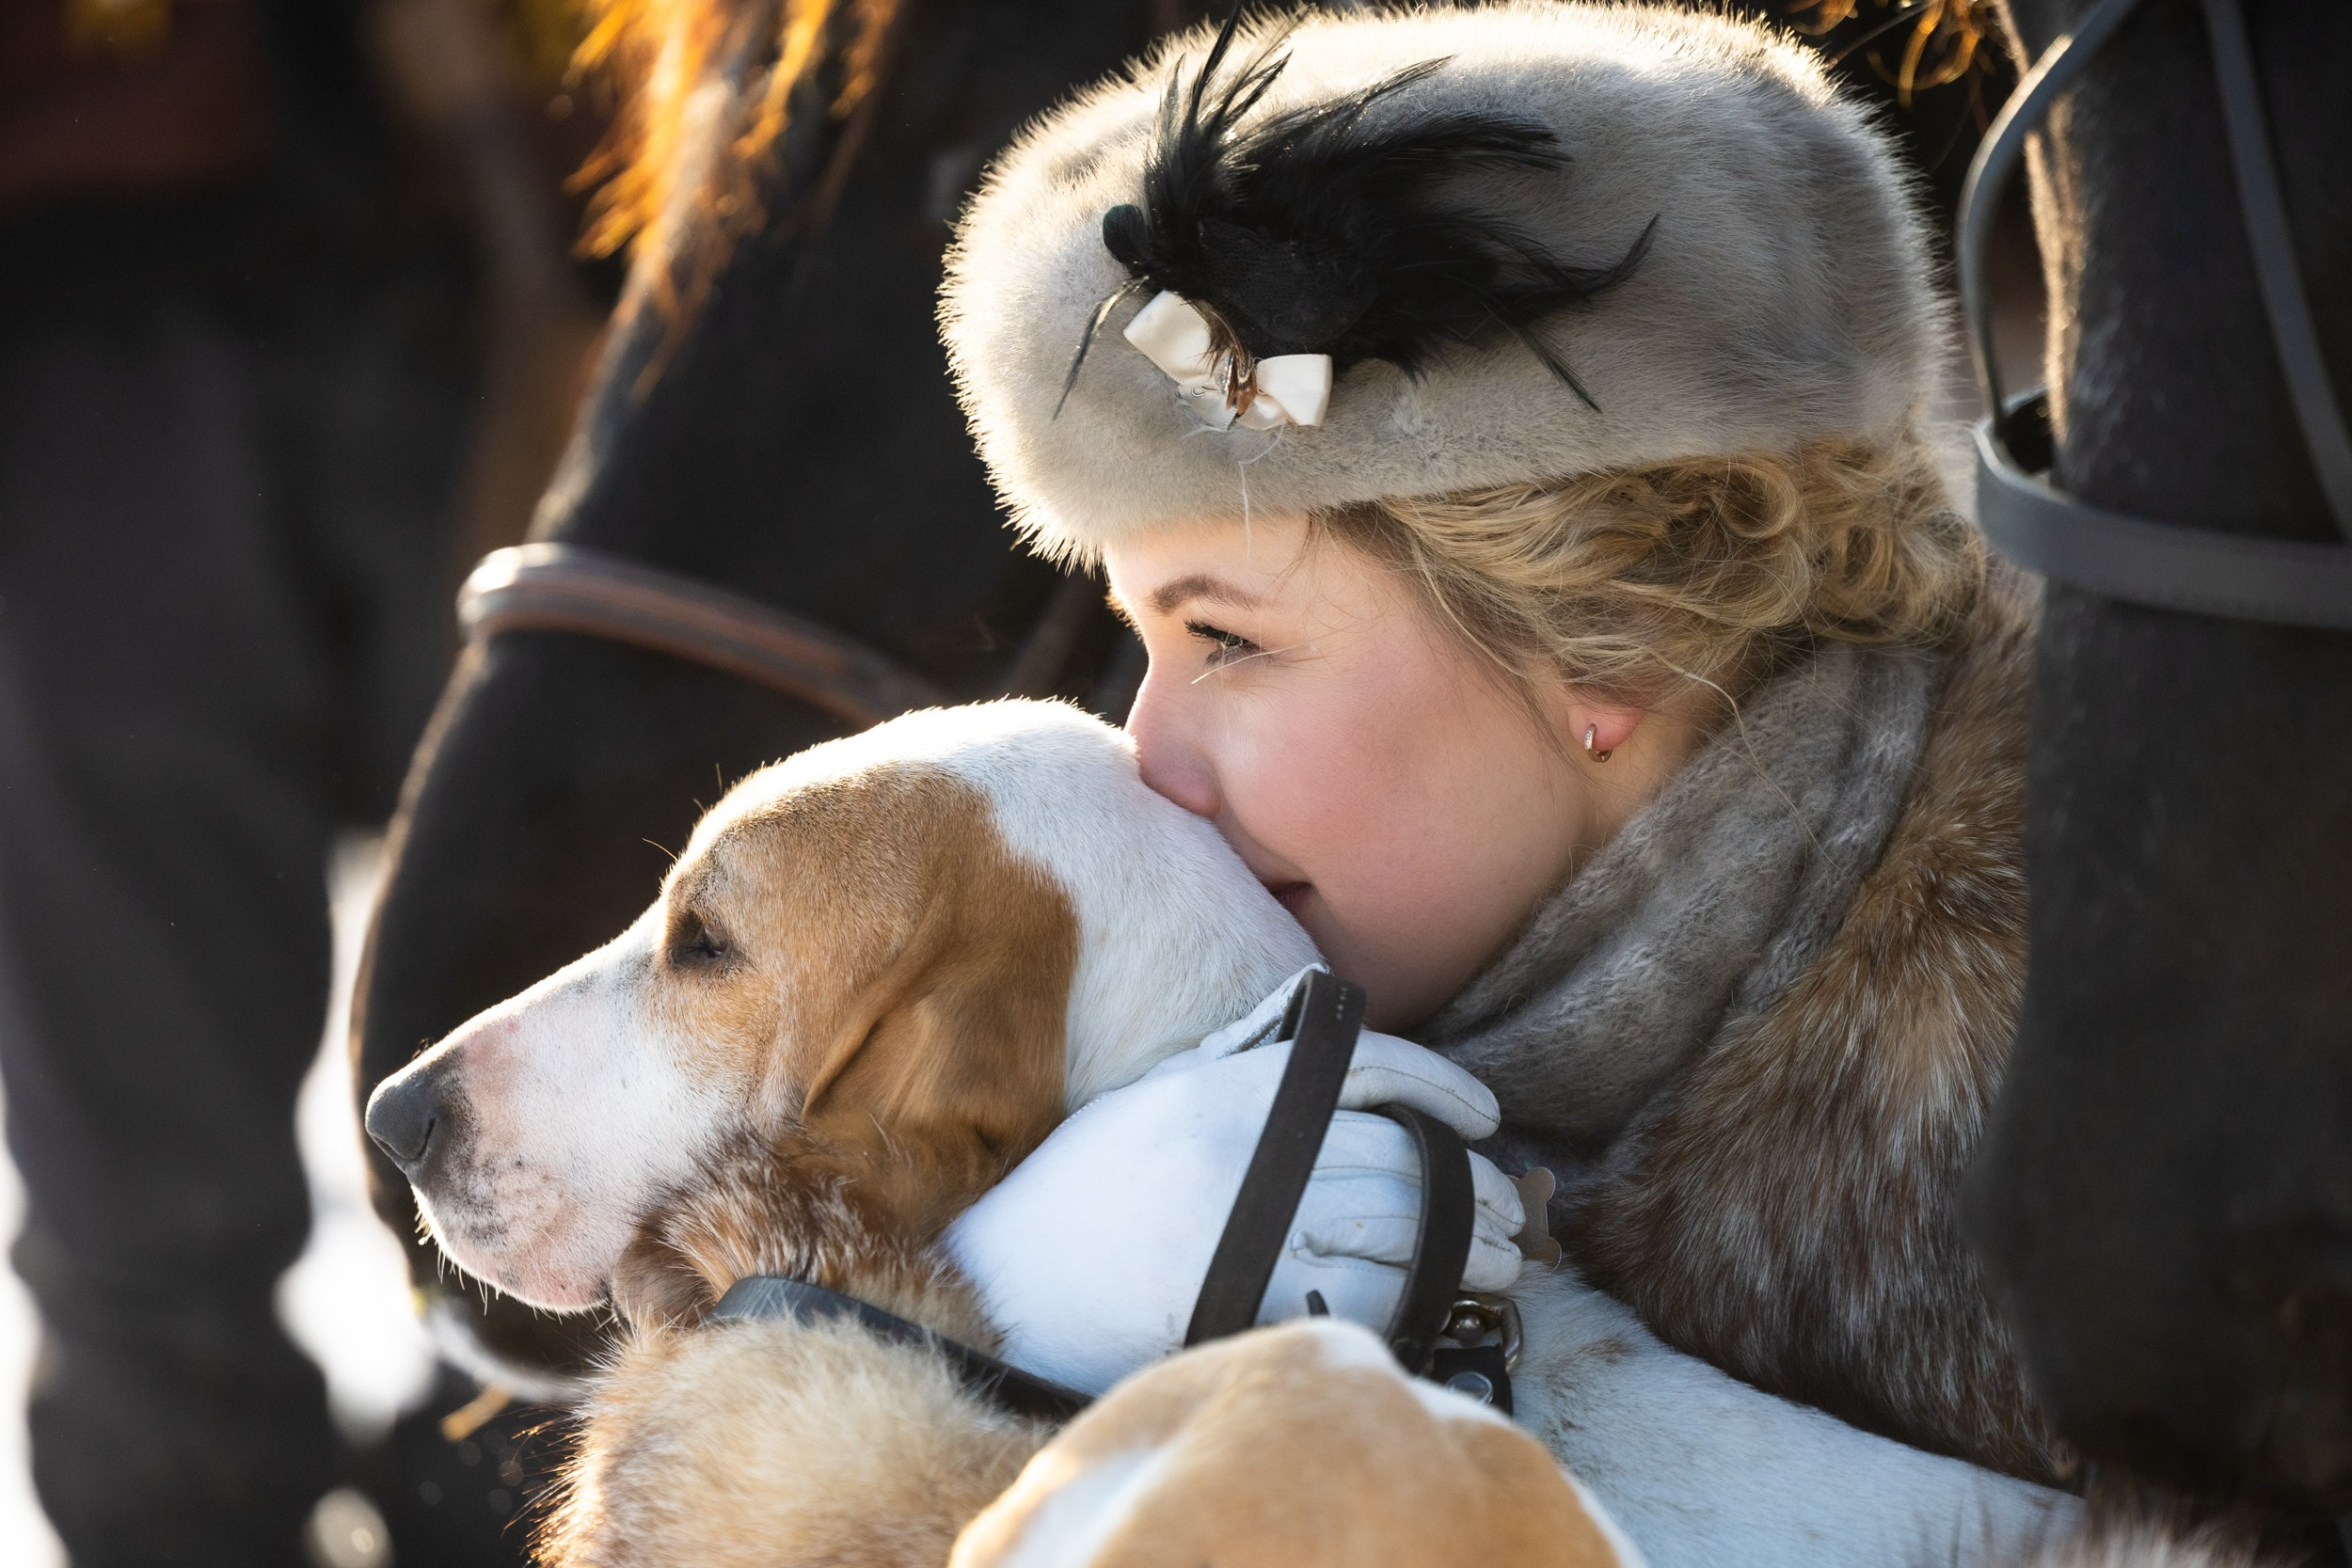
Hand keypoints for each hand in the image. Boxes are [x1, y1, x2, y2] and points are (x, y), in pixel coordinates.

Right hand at [943, 970, 1524, 1393]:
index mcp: (1228, 1088)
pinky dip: (1417, 1301)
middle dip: (1471, 1189)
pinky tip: (1441, 1307)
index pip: (1370, 1067)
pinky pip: (1368, 1296)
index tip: (1485, 1118)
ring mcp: (1248, 1226)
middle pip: (1402, 1155)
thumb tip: (1328, 1025)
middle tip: (1508, 1215)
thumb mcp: (1158, 1095)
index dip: (1443, 1090)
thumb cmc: (1086, 1189)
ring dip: (1469, 1249)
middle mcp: (1244, 1148)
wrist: (1008, 1282)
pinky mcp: (1247, 1302)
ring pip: (1402, 1226)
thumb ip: (1244, 1059)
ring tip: (1499, 1265)